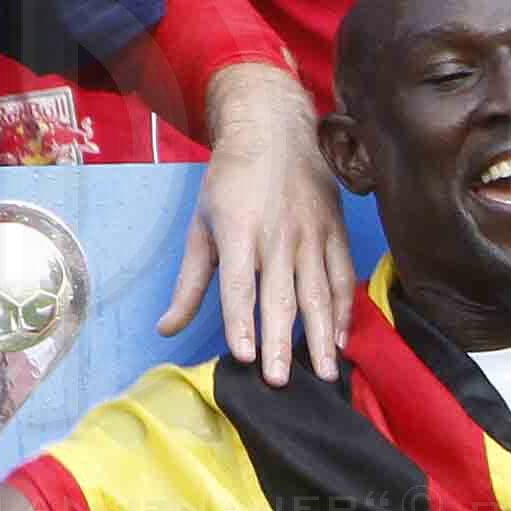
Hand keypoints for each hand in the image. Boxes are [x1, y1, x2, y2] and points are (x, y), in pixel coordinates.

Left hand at [168, 62, 355, 387]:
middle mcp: (276, 233)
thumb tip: (167, 329)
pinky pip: (342, 275)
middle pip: (280, 295)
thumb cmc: (230, 181)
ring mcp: (311, 232)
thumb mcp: (201, 225)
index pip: (239, 284)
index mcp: (238, 229)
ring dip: (320, 335)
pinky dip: (343, 309)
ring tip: (324, 373)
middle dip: (280, 341)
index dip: (241, 321)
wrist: (274, 129)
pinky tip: (340, 339)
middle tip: (281, 381)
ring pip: (317, 291)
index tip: (244, 357)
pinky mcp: (335, 229)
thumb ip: (190, 282)